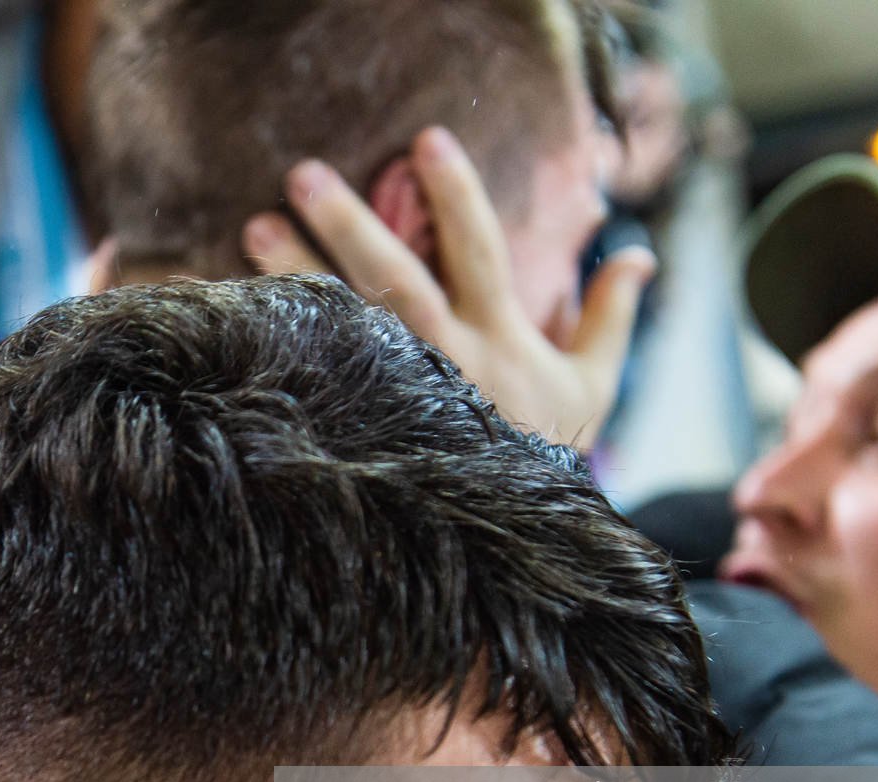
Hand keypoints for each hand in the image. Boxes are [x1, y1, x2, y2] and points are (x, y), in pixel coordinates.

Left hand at [242, 127, 654, 448]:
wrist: (508, 545)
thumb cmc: (546, 456)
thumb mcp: (590, 388)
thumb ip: (608, 316)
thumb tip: (637, 253)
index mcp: (499, 343)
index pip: (478, 251)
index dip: (456, 195)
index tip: (425, 140)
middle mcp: (444, 365)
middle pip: (394, 281)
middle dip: (350, 224)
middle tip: (303, 175)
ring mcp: (398, 400)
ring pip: (344, 324)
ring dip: (297, 273)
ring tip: (254, 229)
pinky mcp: (360, 430)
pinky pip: (316, 380)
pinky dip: (282, 344)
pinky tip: (241, 311)